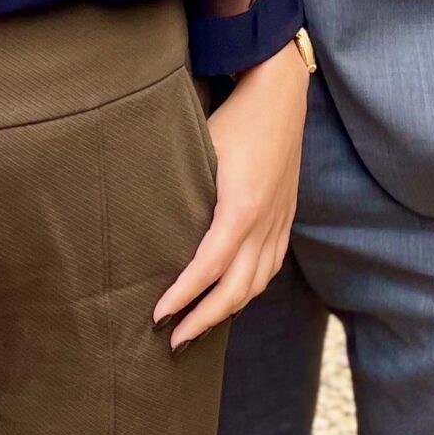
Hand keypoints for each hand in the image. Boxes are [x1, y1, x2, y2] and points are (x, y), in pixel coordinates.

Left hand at [154, 39, 307, 349]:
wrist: (279, 94)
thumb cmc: (233, 117)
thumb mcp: (201, 149)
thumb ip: (182, 189)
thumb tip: (146, 219)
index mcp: (241, 209)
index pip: (209, 268)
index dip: (184, 295)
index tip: (159, 315)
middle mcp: (265, 223)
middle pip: (236, 289)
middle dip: (203, 318)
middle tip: (174, 340)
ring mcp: (280, 222)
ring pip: (257, 283)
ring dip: (228, 310)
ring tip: (199, 325)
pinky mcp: (287, 217)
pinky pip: (272, 266)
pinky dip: (251, 288)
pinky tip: (235, 295)